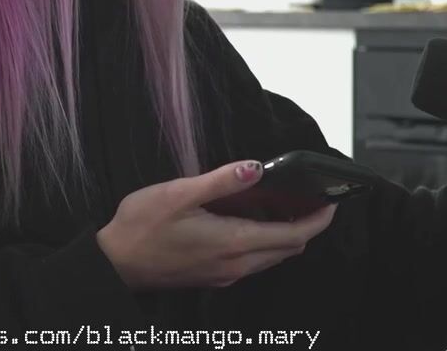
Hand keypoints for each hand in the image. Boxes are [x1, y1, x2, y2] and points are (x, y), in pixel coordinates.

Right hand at [96, 159, 337, 289]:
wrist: (114, 263)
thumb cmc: (141, 227)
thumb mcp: (179, 193)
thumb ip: (221, 181)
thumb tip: (256, 167)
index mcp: (233, 242)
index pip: (293, 236)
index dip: (318, 220)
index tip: (332, 203)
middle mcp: (235, 265)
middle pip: (288, 249)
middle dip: (306, 226)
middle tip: (310, 199)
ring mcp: (225, 275)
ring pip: (271, 258)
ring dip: (285, 235)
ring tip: (283, 205)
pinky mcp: (213, 277)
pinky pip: (252, 262)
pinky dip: (263, 241)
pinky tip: (250, 220)